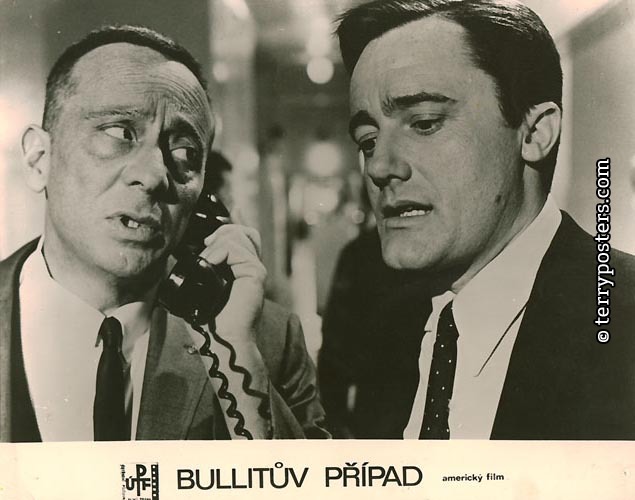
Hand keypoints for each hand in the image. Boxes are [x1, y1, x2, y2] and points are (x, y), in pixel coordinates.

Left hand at [199, 223, 265, 342]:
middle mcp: (250, 268)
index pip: (241, 237)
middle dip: (221, 232)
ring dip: (217, 244)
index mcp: (241, 270)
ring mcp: (255, 269)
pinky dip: (219, 251)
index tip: (206, 243)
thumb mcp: (201, 288)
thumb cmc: (210, 321)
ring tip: (208, 260)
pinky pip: (236, 248)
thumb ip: (203, 268)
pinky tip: (210, 263)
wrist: (222, 340)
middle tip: (207, 246)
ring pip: (238, 235)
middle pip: (242, 231)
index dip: (223, 231)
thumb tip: (191, 250)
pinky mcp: (256, 273)